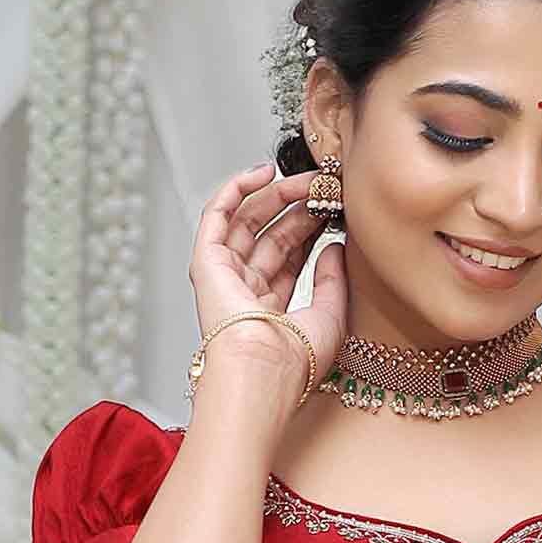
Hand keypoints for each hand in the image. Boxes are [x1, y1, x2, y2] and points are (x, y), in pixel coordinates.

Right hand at [188, 158, 348, 401]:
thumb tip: (334, 244)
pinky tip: (263, 172)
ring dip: (276, 195)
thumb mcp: (331, 314)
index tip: (335, 207)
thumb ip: (333, 278)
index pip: (291, 256)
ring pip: (248, 221)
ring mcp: (225, 276)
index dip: (311, 227)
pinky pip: (217, 215)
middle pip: (272, 235)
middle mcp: (245, 291)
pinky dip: (236, 189)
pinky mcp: (206, 262)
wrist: (265, 370)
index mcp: (271, 309)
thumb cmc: (295, 361)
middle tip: (325, 187)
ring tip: (306, 179)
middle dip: (299, 208)